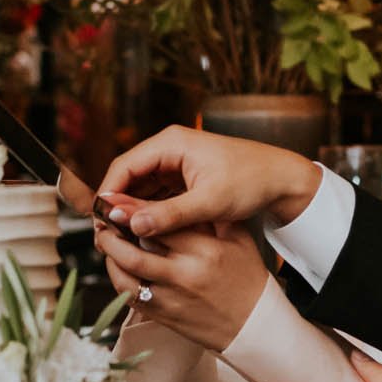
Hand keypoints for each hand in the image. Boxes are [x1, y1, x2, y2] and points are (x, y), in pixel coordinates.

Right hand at [97, 125, 320, 240]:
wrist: (282, 179)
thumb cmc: (251, 181)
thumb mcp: (209, 202)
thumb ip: (168, 215)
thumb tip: (130, 224)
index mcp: (171, 144)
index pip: (124, 167)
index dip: (107, 194)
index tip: (99, 221)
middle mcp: (169, 148)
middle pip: (128, 177)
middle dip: (117, 205)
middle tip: (107, 236)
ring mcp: (175, 162)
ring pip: (141, 188)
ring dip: (132, 210)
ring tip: (122, 238)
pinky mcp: (184, 177)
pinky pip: (156, 194)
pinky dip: (149, 211)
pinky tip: (144, 232)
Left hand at [98, 219, 272, 353]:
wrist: (254, 325)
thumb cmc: (248, 279)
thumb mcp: (238, 240)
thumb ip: (209, 216)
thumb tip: (178, 194)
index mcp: (204, 251)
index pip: (159, 226)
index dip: (132, 213)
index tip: (118, 203)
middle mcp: (184, 276)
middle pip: (132, 252)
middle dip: (110, 235)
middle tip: (103, 222)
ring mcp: (171, 299)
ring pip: (125, 277)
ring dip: (109, 257)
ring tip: (107, 241)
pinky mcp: (163, 316)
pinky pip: (129, 297)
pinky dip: (118, 279)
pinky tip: (118, 266)